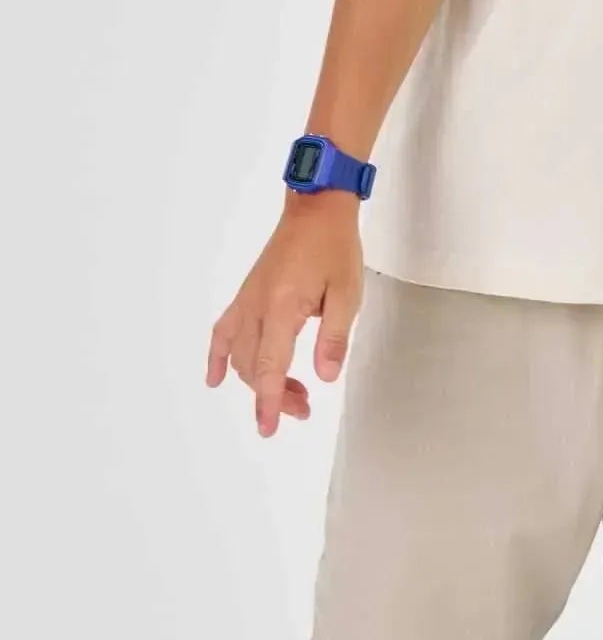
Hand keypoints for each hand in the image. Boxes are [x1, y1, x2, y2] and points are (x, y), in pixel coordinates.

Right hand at [206, 194, 364, 436]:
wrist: (315, 211)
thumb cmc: (335, 249)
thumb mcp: (348, 294)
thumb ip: (334, 337)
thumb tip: (325, 376)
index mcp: (283, 307)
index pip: (269, 365)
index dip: (268, 401)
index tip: (268, 429)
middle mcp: (257, 307)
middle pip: (254, 366)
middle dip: (274, 396)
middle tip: (304, 409)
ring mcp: (247, 301)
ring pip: (241, 355)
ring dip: (258, 382)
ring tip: (291, 396)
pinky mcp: (246, 296)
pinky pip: (224, 331)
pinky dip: (218, 357)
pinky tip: (216, 379)